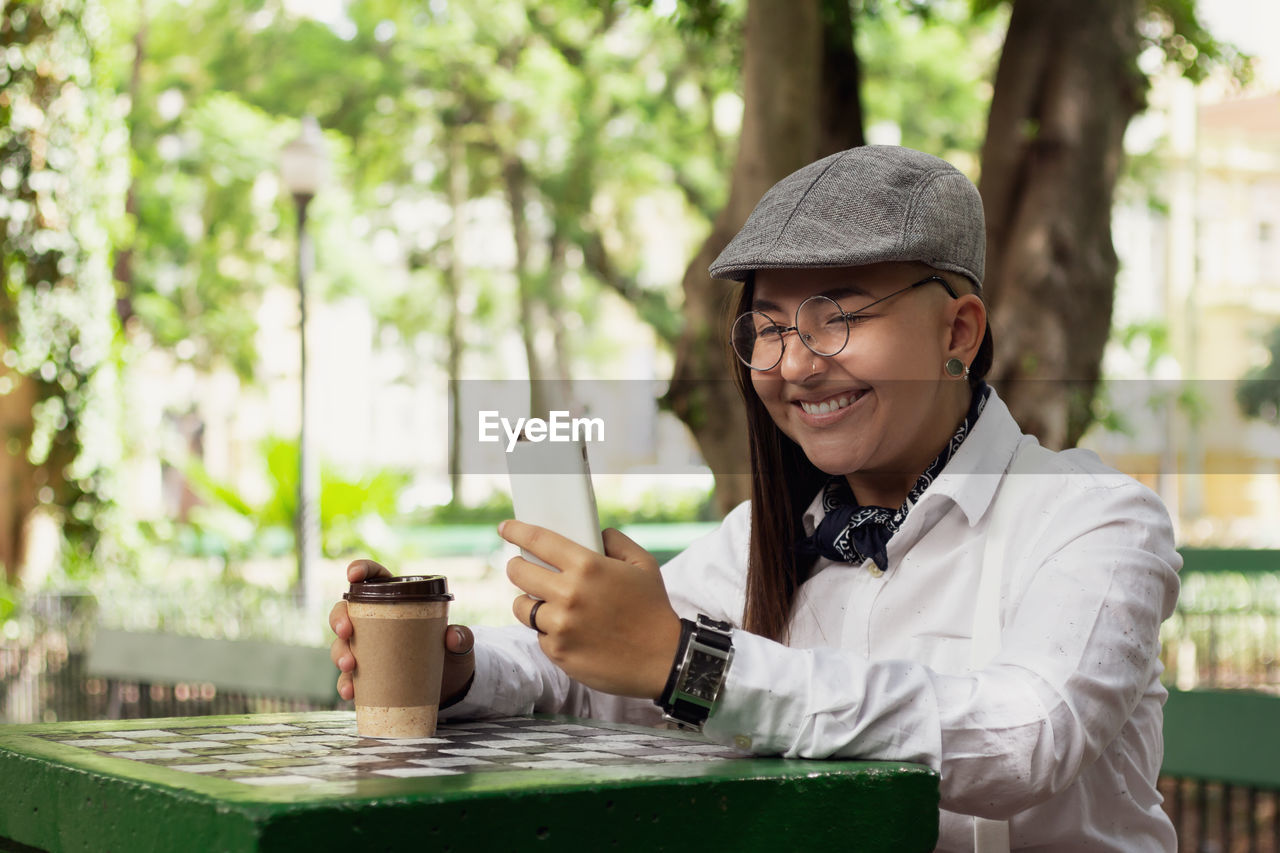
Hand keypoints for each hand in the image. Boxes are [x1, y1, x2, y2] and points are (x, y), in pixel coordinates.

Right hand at [328, 559, 476, 703]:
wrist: (452, 687)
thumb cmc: (452, 654)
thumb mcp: (460, 644)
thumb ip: (462, 637)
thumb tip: (453, 636)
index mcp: (396, 601)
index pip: (374, 578)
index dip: (360, 570)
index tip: (353, 574)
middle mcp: (376, 623)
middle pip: (346, 612)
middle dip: (339, 619)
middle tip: (346, 632)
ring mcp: (368, 650)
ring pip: (341, 646)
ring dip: (340, 653)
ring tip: (350, 665)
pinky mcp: (366, 677)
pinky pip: (348, 679)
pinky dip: (345, 684)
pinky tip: (350, 690)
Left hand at [500, 522, 680, 699]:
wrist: (663, 660)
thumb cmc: (653, 609)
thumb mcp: (643, 564)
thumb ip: (615, 541)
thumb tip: (594, 534)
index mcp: (588, 567)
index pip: (538, 541)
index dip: (516, 531)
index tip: (505, 529)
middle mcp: (568, 594)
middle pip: (518, 572)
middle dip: (518, 567)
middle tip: (525, 569)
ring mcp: (560, 625)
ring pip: (522, 606)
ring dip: (530, 603)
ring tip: (548, 604)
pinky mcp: (557, 652)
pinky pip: (538, 634)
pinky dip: (548, 631)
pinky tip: (570, 631)